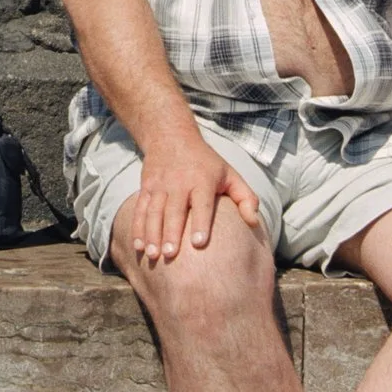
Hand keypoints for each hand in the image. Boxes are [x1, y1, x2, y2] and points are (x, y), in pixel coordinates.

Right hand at [127, 131, 258, 265]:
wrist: (170, 135)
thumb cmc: (206, 163)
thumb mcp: (229, 174)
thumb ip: (246, 198)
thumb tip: (254, 222)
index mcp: (202, 180)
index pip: (202, 203)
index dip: (200, 222)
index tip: (199, 243)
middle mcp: (179, 182)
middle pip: (174, 210)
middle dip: (171, 233)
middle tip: (170, 255)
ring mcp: (160, 185)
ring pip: (154, 211)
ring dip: (151, 234)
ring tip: (152, 255)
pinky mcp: (146, 187)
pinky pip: (140, 209)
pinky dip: (137, 227)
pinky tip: (137, 246)